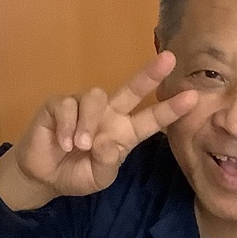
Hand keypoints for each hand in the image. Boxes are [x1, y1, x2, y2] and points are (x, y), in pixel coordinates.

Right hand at [0, 53, 198, 210]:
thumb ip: (107, 163)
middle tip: (168, 59)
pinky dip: (68, 127)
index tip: (193, 98)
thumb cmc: (76, 174)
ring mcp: (84, 106)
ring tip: (80, 146)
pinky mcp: (59, 104)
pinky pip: (68, 106)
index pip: (151, 119)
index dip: (171, 108)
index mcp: (124, 132)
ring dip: (88, 123)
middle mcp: (108, 113)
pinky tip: (63, 143)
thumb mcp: (98, 178)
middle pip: (132, 89)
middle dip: (149, 74)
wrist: (43, 176)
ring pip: (95, 96)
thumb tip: (106, 143)